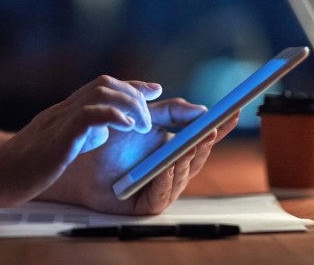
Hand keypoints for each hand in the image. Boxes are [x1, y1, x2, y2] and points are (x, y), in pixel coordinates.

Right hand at [0, 75, 161, 207]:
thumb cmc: (24, 167)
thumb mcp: (58, 144)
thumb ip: (80, 133)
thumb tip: (102, 130)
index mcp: (65, 112)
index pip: (102, 87)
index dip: (131, 85)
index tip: (152, 90)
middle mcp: (64, 110)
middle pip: (105, 84)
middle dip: (134, 94)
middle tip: (150, 114)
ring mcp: (60, 121)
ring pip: (101, 93)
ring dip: (129, 105)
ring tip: (141, 125)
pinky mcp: (58, 138)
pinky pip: (89, 116)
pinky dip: (114, 117)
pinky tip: (128, 128)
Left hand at [35, 98, 239, 214]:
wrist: (80, 159)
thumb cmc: (110, 140)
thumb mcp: (145, 118)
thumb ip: (171, 111)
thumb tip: (201, 109)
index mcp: (175, 149)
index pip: (203, 138)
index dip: (219, 127)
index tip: (233, 112)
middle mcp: (173, 169)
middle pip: (197, 157)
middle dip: (205, 142)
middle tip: (211, 127)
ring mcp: (162, 187)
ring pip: (183, 174)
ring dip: (188, 158)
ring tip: (193, 141)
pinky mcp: (148, 204)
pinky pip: (163, 192)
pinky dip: (167, 177)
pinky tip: (169, 163)